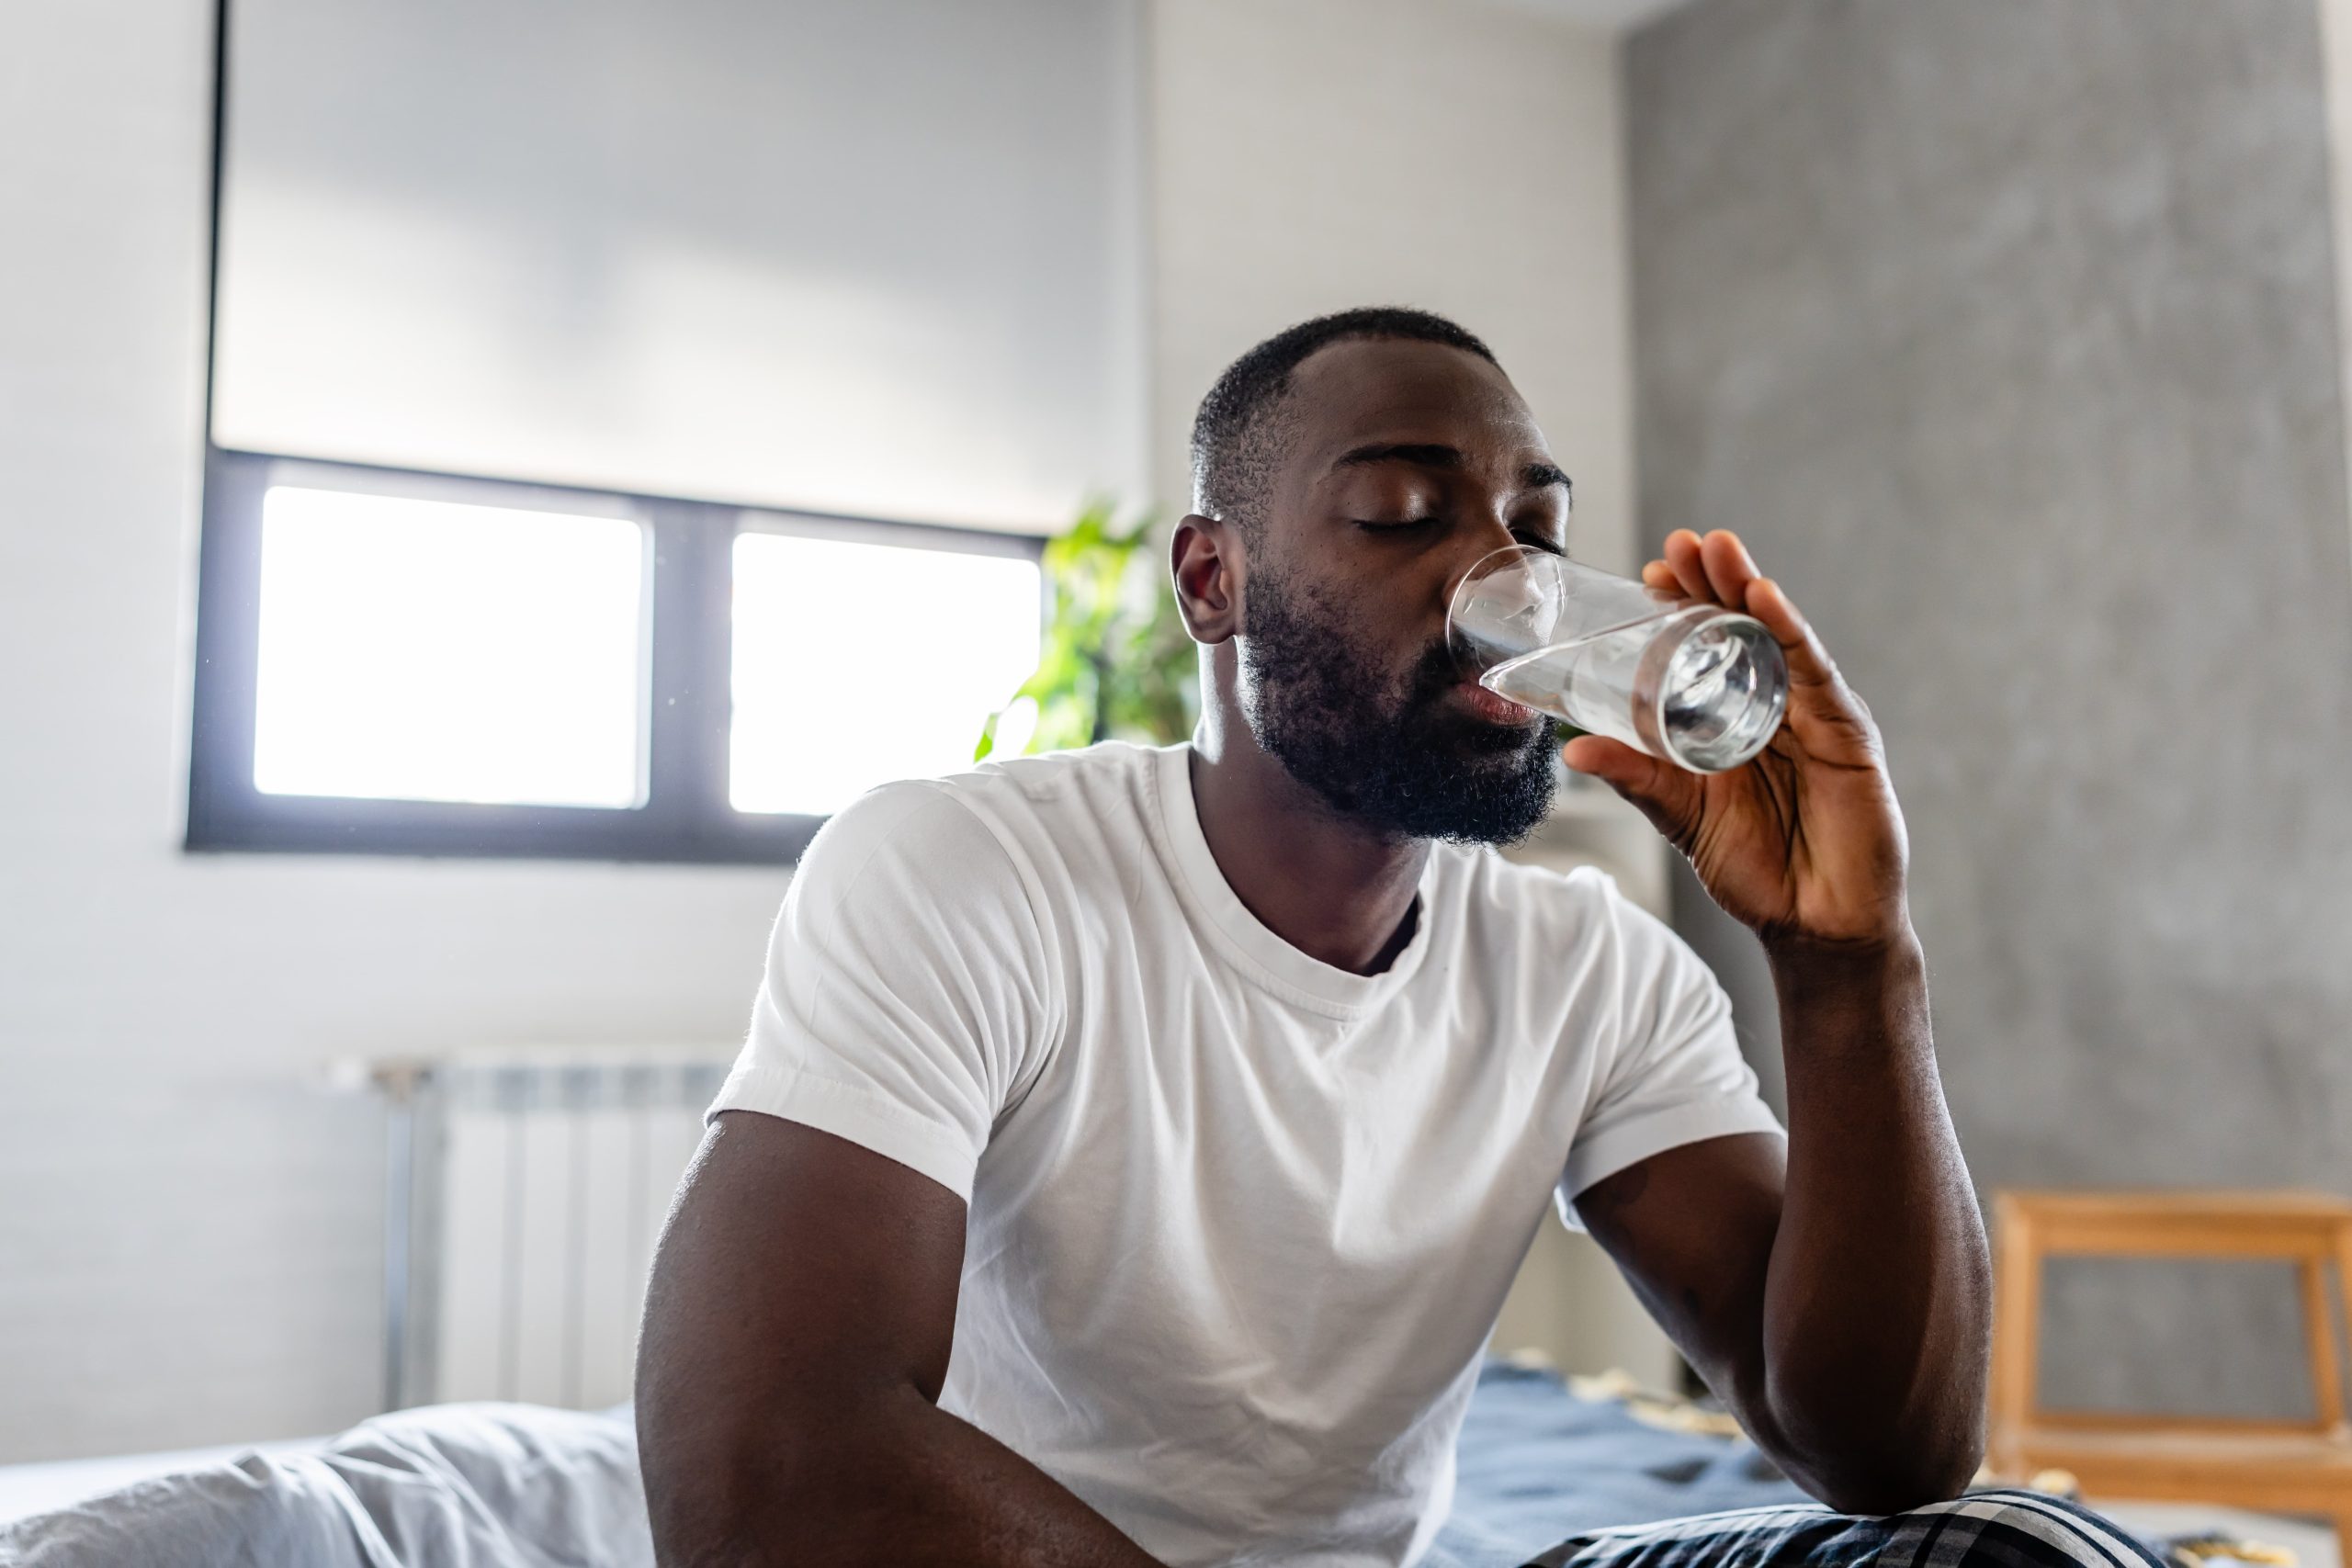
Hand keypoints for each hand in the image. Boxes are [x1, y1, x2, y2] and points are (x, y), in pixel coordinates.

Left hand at [1561, 529, 1910, 950]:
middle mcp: (1777, 708)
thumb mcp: (1682, 816)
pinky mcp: (1848, 735)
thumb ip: (1637, 778)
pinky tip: (1764, 598)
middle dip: (1713, 581)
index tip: (1649, 570)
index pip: (1708, 650)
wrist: (1814, 926)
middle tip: (1680, 543)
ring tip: (1717, 549)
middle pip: (1745, 629)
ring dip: (1747, 588)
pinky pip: (1816, 674)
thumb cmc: (1756, 870)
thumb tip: (1573, 747)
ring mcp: (1815, 716)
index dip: (1682, 607)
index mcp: (1734, 721)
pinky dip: (1791, 632)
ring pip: (1780, 638)